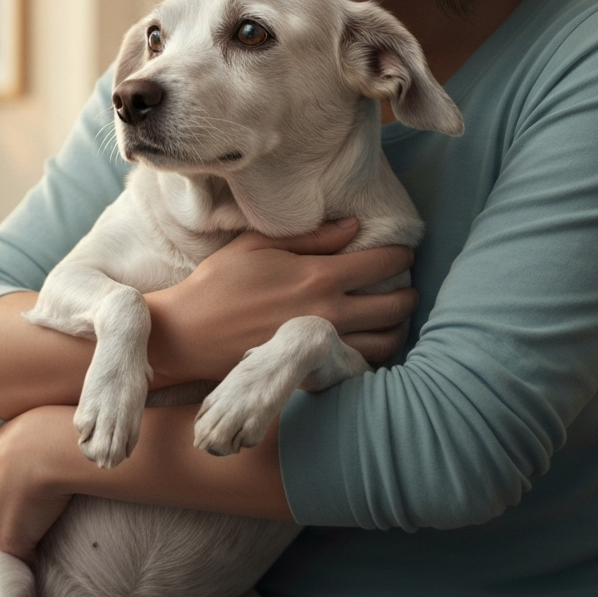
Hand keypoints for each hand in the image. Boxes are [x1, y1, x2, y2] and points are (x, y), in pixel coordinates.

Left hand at [0, 406, 77, 562]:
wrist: (49, 450)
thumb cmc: (41, 430)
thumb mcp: (14, 431)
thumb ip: (9, 446)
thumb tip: (23, 441)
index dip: (0, 504)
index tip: (20, 503)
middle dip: (1, 528)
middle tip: (30, 524)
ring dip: (15, 545)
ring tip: (38, 542)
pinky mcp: (10, 541)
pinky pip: (22, 559)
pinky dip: (34, 558)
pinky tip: (49, 550)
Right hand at [146, 219, 416, 381]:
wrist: (189, 334)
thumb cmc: (218, 283)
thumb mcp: (258, 244)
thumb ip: (311, 236)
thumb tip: (352, 227)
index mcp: (319, 276)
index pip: (383, 262)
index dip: (400, 254)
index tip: (401, 250)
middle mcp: (330, 313)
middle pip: (395, 305)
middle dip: (408, 293)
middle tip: (405, 285)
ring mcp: (322, 345)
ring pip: (386, 341)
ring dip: (397, 327)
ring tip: (392, 317)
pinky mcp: (312, 370)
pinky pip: (360, 365)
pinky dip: (373, 354)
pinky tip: (367, 342)